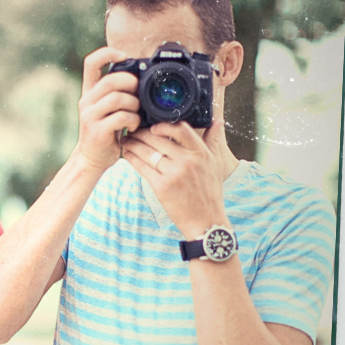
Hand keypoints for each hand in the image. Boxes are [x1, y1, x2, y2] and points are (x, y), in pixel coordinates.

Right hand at [74, 46, 143, 171]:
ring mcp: (90, 115)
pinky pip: (121, 118)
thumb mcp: (107, 110)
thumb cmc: (106, 132)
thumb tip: (138, 79)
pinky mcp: (98, 130)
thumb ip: (116, 94)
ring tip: (137, 114)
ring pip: (117, 98)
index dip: (108, 54)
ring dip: (134, 105)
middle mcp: (87, 100)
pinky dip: (133, 120)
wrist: (92, 159)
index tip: (124, 56)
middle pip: (110, 80)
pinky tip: (134, 126)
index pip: (91, 62)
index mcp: (89, 91)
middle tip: (138, 93)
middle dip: (130, 84)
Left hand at [123, 115, 227, 241]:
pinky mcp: (162, 187)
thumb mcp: (215, 166)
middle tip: (132, 131)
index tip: (153, 126)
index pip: (180, 129)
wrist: (206, 223)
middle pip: (158, 139)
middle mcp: (188, 161)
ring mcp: (174, 174)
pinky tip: (128, 154)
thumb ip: (212, 142)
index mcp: (201, 154)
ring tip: (127, 141)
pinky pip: (142, 167)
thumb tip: (217, 122)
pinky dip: (132, 158)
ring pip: (147, 151)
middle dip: (141, 133)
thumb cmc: (210, 194)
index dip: (163, 125)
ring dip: (133, 144)